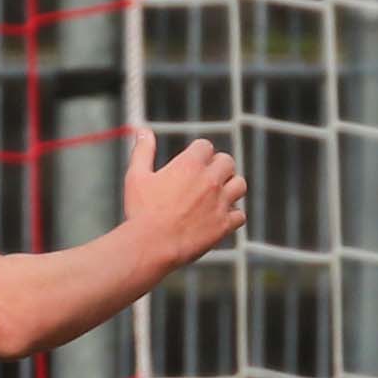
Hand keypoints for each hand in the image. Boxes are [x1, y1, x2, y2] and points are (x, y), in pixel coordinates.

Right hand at [121, 130, 247, 263]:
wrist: (151, 246)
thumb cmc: (141, 211)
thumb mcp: (137, 176)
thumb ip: (143, 151)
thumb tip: (143, 131)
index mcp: (190, 164)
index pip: (206, 146)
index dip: (199, 153)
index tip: (192, 162)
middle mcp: (210, 180)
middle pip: (227, 161)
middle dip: (218, 166)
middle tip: (207, 177)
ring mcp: (220, 203)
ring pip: (240, 185)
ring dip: (231, 187)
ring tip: (218, 195)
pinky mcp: (224, 225)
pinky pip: (240, 215)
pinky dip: (233, 215)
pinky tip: (219, 218)